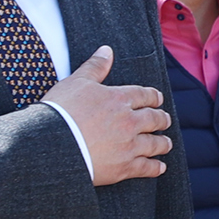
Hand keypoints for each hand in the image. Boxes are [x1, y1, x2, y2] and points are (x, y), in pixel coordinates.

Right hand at [42, 46, 171, 185]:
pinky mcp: (124, 167)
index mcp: (119, 99)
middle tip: (165, 120)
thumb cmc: (60, 111)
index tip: (158, 99)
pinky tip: (160, 167)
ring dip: (163, 143)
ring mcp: (129, 145)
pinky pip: (146, 167)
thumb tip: (107, 50)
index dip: (153, 97)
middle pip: (154, 119)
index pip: (144, 95)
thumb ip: (95, 66)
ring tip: (166, 143)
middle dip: (162, 119)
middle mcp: (129, 121)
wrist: (52, 143)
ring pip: (155, 144)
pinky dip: (155, 167)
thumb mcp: (76, 82)